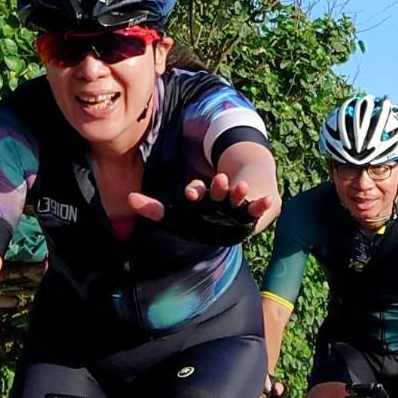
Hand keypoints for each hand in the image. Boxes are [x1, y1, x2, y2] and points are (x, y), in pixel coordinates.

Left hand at [127, 173, 277, 222]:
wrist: (229, 219)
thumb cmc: (198, 218)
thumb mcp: (177, 216)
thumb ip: (155, 210)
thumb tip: (129, 198)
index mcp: (201, 198)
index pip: (196, 191)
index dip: (194, 191)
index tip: (190, 192)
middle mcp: (218, 197)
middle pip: (216, 190)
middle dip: (216, 186)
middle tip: (218, 178)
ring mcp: (234, 204)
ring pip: (235, 196)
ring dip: (238, 191)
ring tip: (241, 187)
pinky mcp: (249, 212)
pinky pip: (257, 207)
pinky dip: (262, 203)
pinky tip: (268, 200)